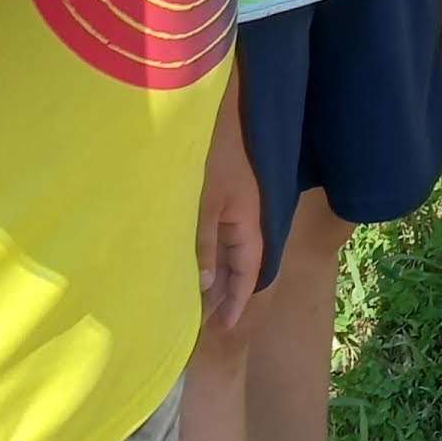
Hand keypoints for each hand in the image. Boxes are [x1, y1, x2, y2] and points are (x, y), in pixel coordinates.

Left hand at [196, 77, 261, 329]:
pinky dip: (209, 254)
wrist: (222, 112)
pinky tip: (193, 261)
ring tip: (195, 301)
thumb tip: (205, 285)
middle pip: (240, 265)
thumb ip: (205, 244)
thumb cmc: (213, 155)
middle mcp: (246, 219)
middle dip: (224, 294)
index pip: (247, 273)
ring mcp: (235, 207)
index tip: (221, 328)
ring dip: (216, 274)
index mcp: (249, 223)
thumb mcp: (206, 204)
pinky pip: (220, 235)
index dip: (235, 301)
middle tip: (203, 323)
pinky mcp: (222, 196)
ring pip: (229, 251)